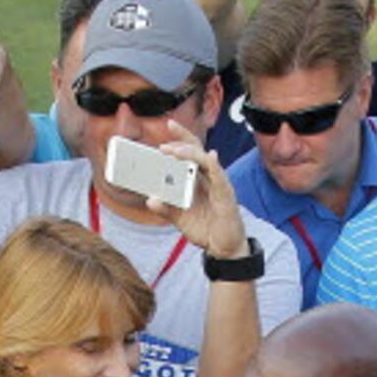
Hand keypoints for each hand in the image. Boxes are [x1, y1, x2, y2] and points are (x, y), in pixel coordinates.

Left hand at [157, 122, 245, 260]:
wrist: (223, 249)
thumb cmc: (206, 229)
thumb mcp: (180, 219)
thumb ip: (166, 208)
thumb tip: (150, 199)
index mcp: (198, 179)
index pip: (189, 153)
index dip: (180, 138)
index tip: (167, 127)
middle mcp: (209, 177)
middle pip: (198, 150)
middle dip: (183, 138)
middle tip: (166, 133)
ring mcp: (219, 184)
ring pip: (206, 160)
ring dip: (190, 153)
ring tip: (174, 150)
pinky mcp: (226, 196)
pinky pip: (219, 177)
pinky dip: (213, 166)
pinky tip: (208, 158)